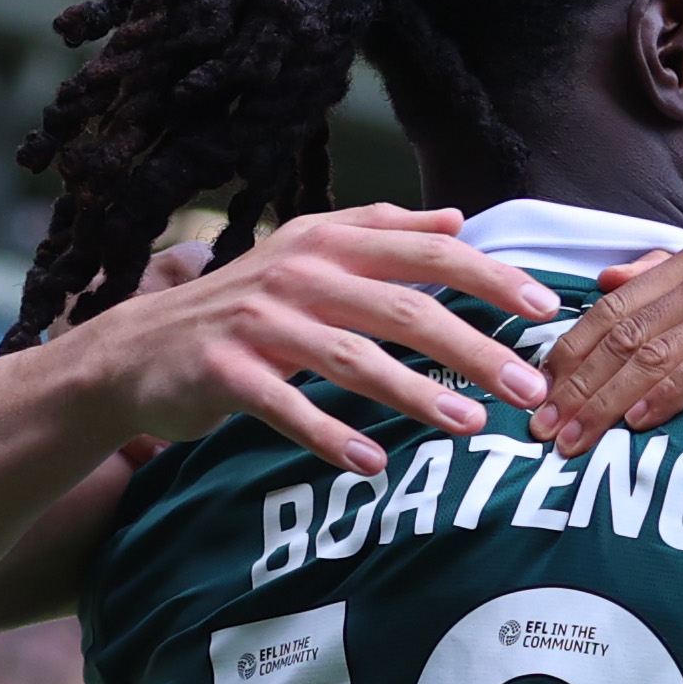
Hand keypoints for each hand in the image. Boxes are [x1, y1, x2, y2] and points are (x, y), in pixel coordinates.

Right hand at [63, 205, 554, 475]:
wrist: (136, 350)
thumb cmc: (245, 306)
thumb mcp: (310, 253)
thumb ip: (384, 234)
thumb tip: (459, 218)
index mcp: (329, 241)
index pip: (427, 252)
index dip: (489, 278)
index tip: (545, 309)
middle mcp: (298, 274)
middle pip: (404, 309)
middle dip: (474, 348)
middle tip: (530, 388)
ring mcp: (259, 323)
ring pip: (353, 359)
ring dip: (416, 393)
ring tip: (471, 425)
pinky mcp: (224, 371)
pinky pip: (286, 407)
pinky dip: (329, 436)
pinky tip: (372, 465)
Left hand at [531, 245, 682, 451]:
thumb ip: (672, 291)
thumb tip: (606, 280)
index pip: (614, 308)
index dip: (568, 356)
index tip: (535, 402)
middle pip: (627, 331)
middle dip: (577, 386)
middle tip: (544, 433)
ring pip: (656, 351)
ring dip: (607, 402)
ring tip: (577, 442)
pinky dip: (666, 396)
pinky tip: (638, 424)